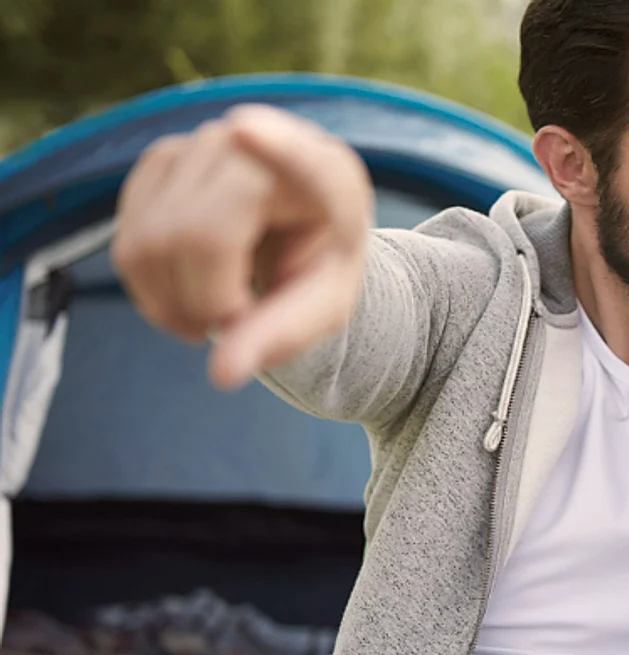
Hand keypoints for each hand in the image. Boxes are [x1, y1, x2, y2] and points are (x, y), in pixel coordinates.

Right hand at [111, 104, 374, 389]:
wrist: (301, 226)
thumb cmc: (322, 265)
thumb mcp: (323, 307)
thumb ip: (281, 335)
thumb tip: (222, 375)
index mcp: (325, 176)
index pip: (299, 159)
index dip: (274, 146)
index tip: (246, 130)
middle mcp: (259, 142)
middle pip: (194, 237)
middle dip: (204, 306)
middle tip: (236, 327)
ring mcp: (200, 144)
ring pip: (148, 244)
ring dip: (172, 306)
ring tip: (216, 314)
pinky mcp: (160, 159)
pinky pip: (128, 242)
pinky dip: (150, 289)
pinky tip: (187, 293)